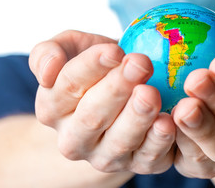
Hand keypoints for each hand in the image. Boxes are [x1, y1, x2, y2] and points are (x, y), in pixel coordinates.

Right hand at [29, 30, 175, 174]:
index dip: (91, 67)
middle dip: (116, 89)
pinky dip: (158, 141)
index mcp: (52, 108)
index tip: (115, 50)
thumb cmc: (98, 68)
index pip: (68, 87)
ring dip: (136, 117)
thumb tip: (48, 70)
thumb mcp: (70, 50)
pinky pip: (147, 157)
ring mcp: (105, 156)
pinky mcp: (137, 163)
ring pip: (119, 141)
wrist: (121, 96)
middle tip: (139, 64)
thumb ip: (47, 53)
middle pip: (92, 117)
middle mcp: (74, 139)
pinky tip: (167, 122)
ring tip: (150, 93)